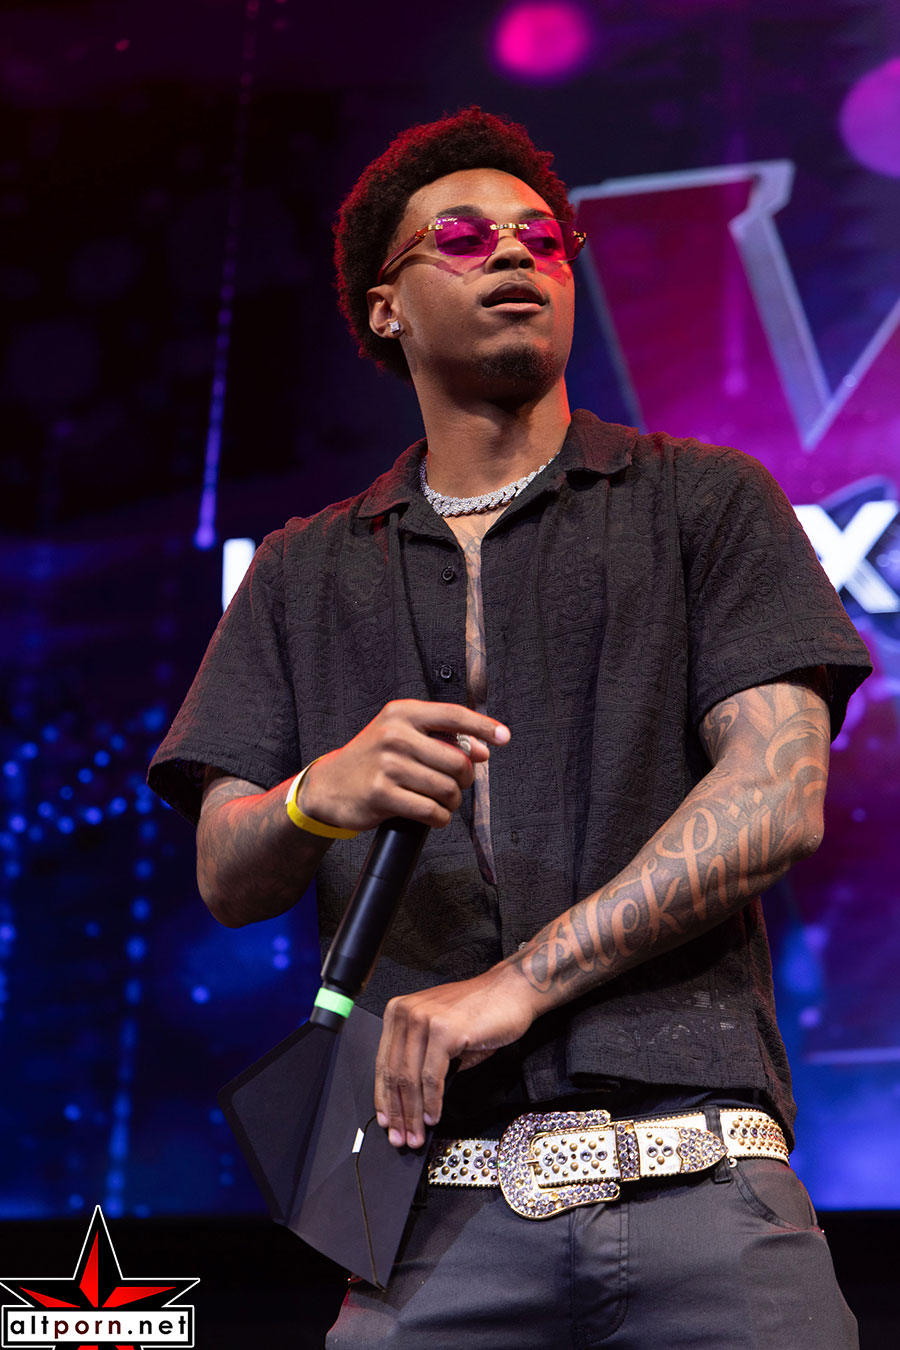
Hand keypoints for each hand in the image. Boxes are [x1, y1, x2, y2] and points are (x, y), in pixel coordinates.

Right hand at [300, 699, 509, 832]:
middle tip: (456, 784)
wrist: (330, 785)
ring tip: (442, 802)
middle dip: (465, 778)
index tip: (504, 736)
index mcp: (402, 713)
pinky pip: (432, 810)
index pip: (453, 715)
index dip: (483, 726)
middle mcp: (394, 734)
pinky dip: (440, 817)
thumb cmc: (372, 759)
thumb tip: (482, 750)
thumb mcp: (401, 736)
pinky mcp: (383, 794)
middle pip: (457, 760)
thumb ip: (441, 738)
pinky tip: (434, 815)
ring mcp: (388, 764)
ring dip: (452, 802)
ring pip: (447, 788)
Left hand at [373, 965, 539, 1148]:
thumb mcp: (441, 1034)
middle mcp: (406, 1012)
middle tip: (401, 1137)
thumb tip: (411, 1101)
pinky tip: (433, 1117)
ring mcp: (424, 1019)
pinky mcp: (444, 1031)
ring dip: (413, 1113)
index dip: (383, 1097)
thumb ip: (422, 1060)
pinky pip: (432, 1077)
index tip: (387, 1121)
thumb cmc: (480, 1013)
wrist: (511, 992)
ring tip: (417, 1135)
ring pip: (410, 1078)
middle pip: (394, 1073)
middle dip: (397, 1112)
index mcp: (399, 1011)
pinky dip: (431, 1102)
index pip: (383, 1062)